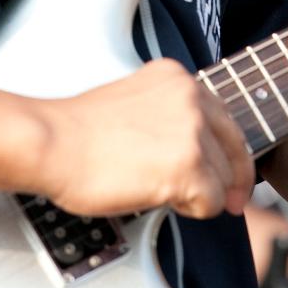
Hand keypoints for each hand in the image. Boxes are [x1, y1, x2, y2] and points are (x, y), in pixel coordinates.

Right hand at [32, 58, 253, 219]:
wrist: (54, 142)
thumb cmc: (80, 131)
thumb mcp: (136, 101)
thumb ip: (170, 113)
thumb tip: (197, 148)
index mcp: (177, 77)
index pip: (223, 117)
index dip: (229, 152)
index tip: (232, 174)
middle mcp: (191, 96)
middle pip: (234, 147)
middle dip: (232, 179)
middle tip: (230, 203)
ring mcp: (192, 129)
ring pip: (224, 178)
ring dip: (201, 194)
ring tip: (160, 188)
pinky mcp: (190, 165)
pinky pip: (212, 202)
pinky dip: (192, 210)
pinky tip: (160, 197)